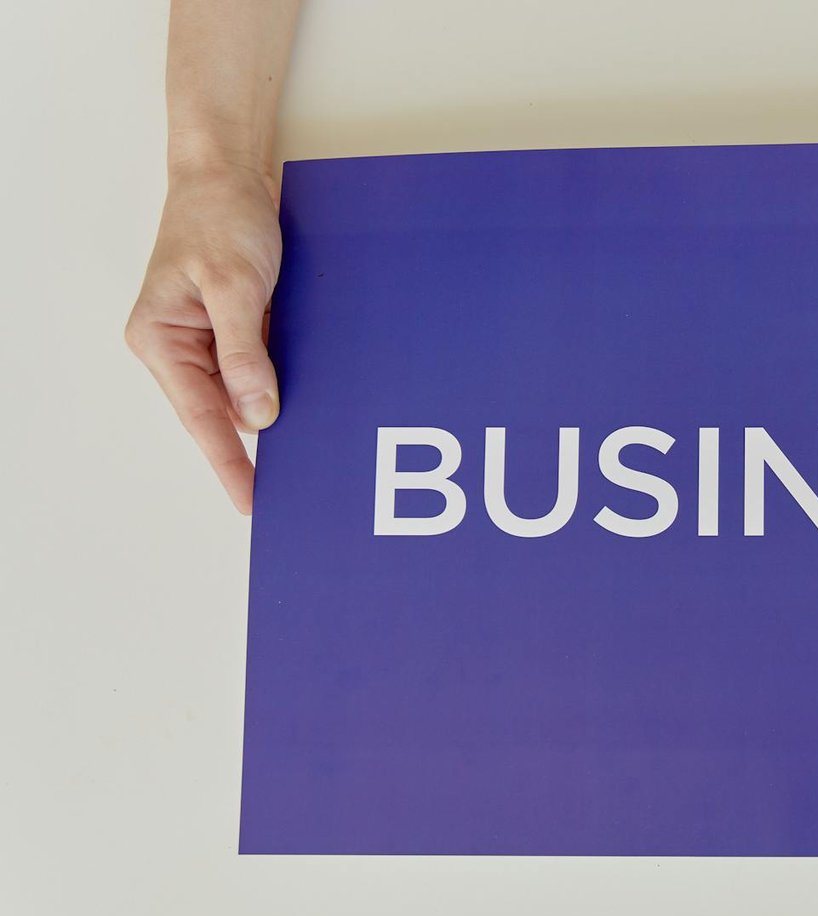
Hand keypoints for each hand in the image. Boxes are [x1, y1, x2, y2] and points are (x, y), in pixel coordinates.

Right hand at [125, 163, 282, 513]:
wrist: (231, 173)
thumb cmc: (218, 217)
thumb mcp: (233, 285)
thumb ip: (243, 351)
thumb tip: (256, 414)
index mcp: (161, 339)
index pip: (199, 415)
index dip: (228, 461)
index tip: (251, 500)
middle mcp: (180, 345)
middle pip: (221, 410)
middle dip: (255, 446)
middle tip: (294, 489)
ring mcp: (209, 338)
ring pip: (245, 392)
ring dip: (276, 411)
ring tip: (312, 454)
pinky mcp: (238, 327)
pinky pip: (261, 367)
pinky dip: (285, 382)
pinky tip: (315, 403)